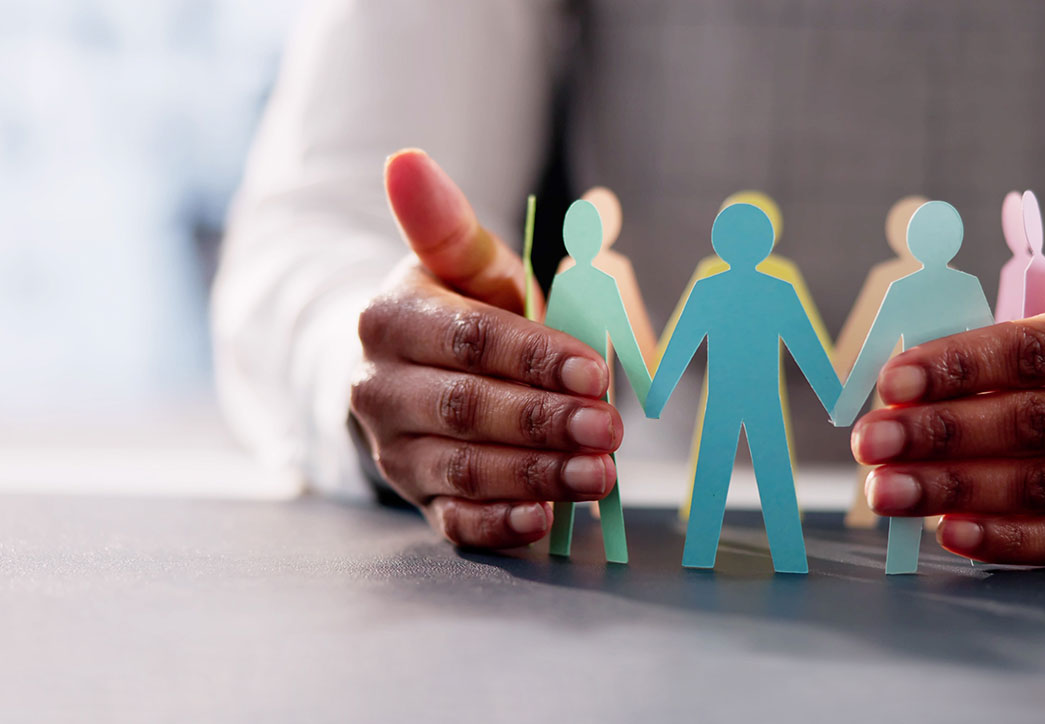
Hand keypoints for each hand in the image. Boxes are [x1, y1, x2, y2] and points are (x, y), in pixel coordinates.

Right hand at [350, 149, 622, 548]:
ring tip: (600, 475)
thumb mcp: (461, 262)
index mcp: (392, 320)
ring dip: (537, 475)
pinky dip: (501, 525)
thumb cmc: (458, 311)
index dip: (534, 357)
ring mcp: (394, 450)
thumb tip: (406, 160)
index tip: (595, 368)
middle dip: (544, 421)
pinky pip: (454, 522)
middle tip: (609, 428)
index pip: (467, 340)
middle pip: (465, 408)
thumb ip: (448, 220)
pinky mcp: (416, 499)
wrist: (413, 372)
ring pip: (464, 468)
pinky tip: (547, 519)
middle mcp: (378, 389)